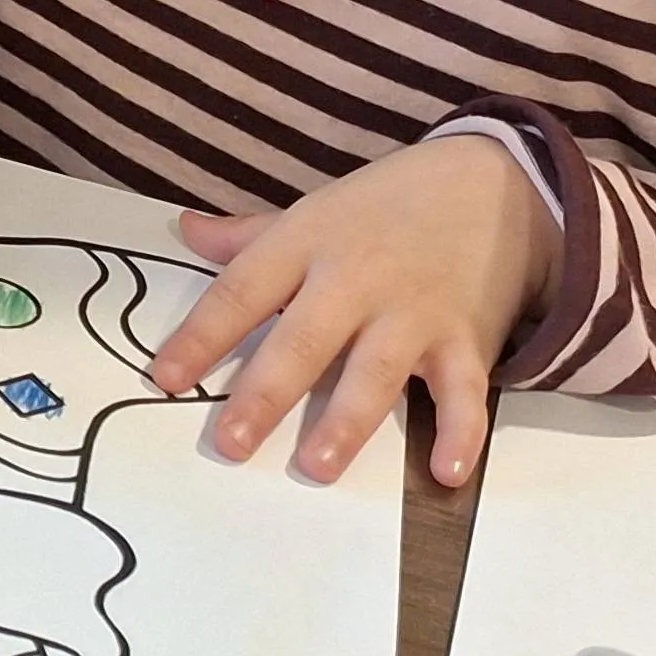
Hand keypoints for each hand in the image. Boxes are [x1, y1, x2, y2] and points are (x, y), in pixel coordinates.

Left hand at [148, 134, 558, 488]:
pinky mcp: (467, 338)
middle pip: (302, 341)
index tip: (164, 378)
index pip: (241, 291)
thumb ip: (250, 234)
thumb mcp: (312, 210)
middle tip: (230, 442)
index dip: (201, 335)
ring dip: (346, 422)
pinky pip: (466, 392)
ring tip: (316, 468)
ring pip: (375, 372)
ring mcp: (413, 312)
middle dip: (265, 393)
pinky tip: (445, 473)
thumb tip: (185, 231)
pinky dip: (462, 433)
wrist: (491, 182)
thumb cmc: (386, 204)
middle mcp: (354, 280)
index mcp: (306, 244)